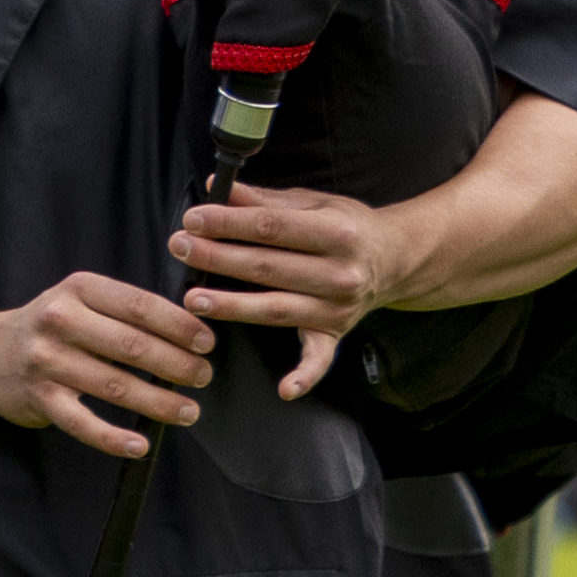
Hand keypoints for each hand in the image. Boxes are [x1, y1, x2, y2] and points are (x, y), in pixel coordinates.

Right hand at [0, 268, 215, 460]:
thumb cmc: (52, 328)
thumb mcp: (81, 301)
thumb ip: (127, 311)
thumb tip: (192, 332)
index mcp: (79, 290)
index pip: (141, 306)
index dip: (180, 326)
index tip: (207, 344)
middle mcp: (59, 321)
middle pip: (132, 346)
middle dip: (177, 365)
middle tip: (202, 377)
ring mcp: (46, 361)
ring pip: (115, 386)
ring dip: (159, 403)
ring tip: (187, 411)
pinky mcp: (39, 398)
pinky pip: (82, 423)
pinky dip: (113, 439)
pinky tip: (140, 445)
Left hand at [167, 185, 399, 399]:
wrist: (396, 258)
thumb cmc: (345, 227)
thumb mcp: (313, 203)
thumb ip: (264, 200)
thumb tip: (218, 187)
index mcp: (336, 233)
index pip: (273, 228)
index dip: (230, 223)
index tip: (194, 219)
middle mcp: (340, 272)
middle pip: (269, 267)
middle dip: (219, 257)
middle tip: (180, 248)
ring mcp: (338, 307)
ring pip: (277, 308)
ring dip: (234, 306)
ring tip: (194, 299)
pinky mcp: (336, 332)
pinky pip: (320, 358)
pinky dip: (305, 376)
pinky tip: (284, 389)